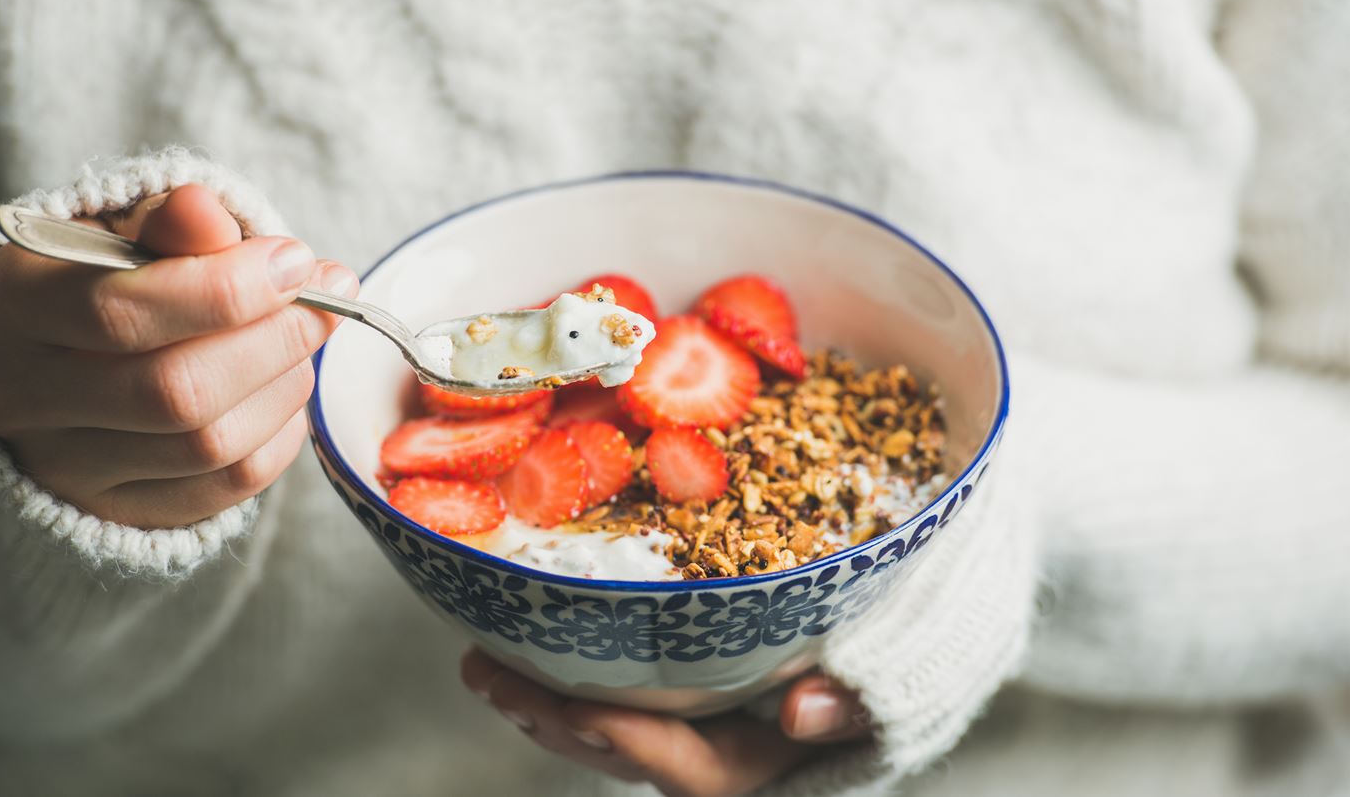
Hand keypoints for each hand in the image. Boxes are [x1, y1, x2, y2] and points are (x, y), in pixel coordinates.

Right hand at [0, 184, 356, 527]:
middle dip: (273, 341)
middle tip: (323, 303)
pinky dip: (279, 434)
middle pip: (175, 389)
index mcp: (11, 307)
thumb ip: (170, 223)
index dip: (227, 288)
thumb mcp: (123, 232)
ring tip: (302, 341)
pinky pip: (228, 485)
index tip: (297, 260)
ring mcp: (67, 467)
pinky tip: (281, 392)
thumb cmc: (102, 280)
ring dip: (283, 386)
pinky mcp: (120, 511)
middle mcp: (23, 398)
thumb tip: (210, 212)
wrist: (56, 362)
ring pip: (209, 444)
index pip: (121, 311)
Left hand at [460, 648, 872, 796]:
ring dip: (544, 700)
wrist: (915, 627)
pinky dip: (569, 671)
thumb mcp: (906, 669)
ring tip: (484, 662)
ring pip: (609, 730)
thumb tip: (799, 714)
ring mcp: (700, 722)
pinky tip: (524, 637)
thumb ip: (861, 700)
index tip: (589, 710)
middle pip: (628, 755)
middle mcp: (727, 751)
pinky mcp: (685, 687)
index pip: (699, 773)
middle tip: (490, 674)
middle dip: (556, 722)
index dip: (642, 747)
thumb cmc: (911, 643)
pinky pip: (616, 693)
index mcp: (775, 759)